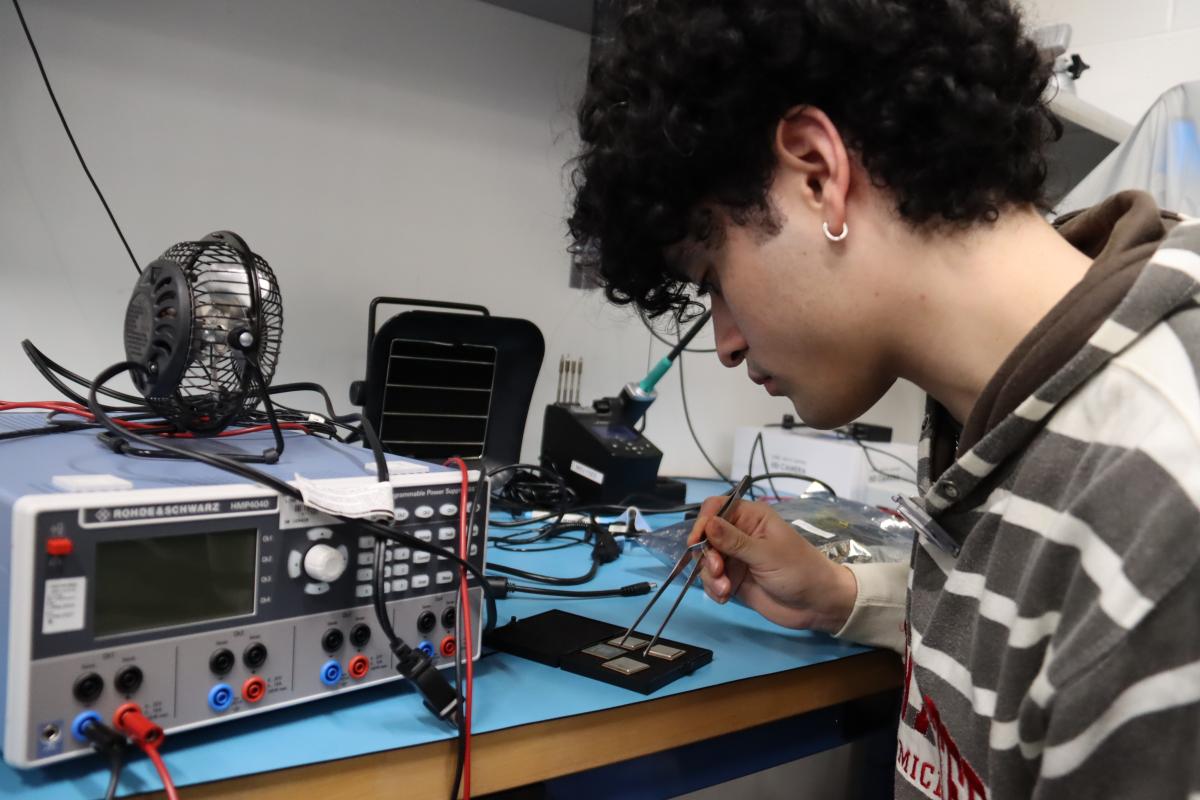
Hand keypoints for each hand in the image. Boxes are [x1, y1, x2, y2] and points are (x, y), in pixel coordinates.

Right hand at [688, 494, 856, 632]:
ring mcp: (736, 558)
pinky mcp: (734, 579)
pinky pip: (712, 580)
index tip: (696, 542)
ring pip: (706, 560)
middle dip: (707, 555)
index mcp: (751, 517)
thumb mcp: (767, 554)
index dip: (703, 522)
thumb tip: (707, 523)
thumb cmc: (799, 570)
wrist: (817, 605)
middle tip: (718, 571)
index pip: (715, 508)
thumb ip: (734, 541)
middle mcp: (739, 534)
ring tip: (725, 589)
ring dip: (710, 576)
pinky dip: (714, 589)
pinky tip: (725, 597)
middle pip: (706, 536)